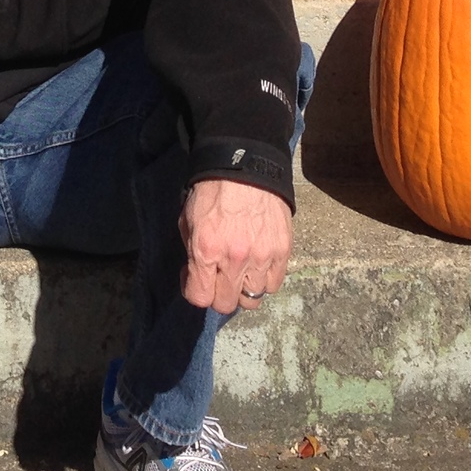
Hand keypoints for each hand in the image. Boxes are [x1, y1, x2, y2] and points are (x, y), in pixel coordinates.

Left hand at [179, 177, 291, 314]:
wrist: (245, 166)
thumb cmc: (211, 190)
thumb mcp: (188, 220)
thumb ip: (191, 253)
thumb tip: (196, 275)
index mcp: (207, 250)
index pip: (200, 298)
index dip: (194, 290)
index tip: (195, 277)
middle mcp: (234, 260)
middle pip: (226, 303)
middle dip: (218, 293)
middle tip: (218, 276)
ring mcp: (262, 257)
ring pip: (253, 299)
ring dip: (243, 289)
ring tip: (240, 271)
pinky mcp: (282, 252)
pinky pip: (273, 284)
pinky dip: (264, 279)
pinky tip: (257, 264)